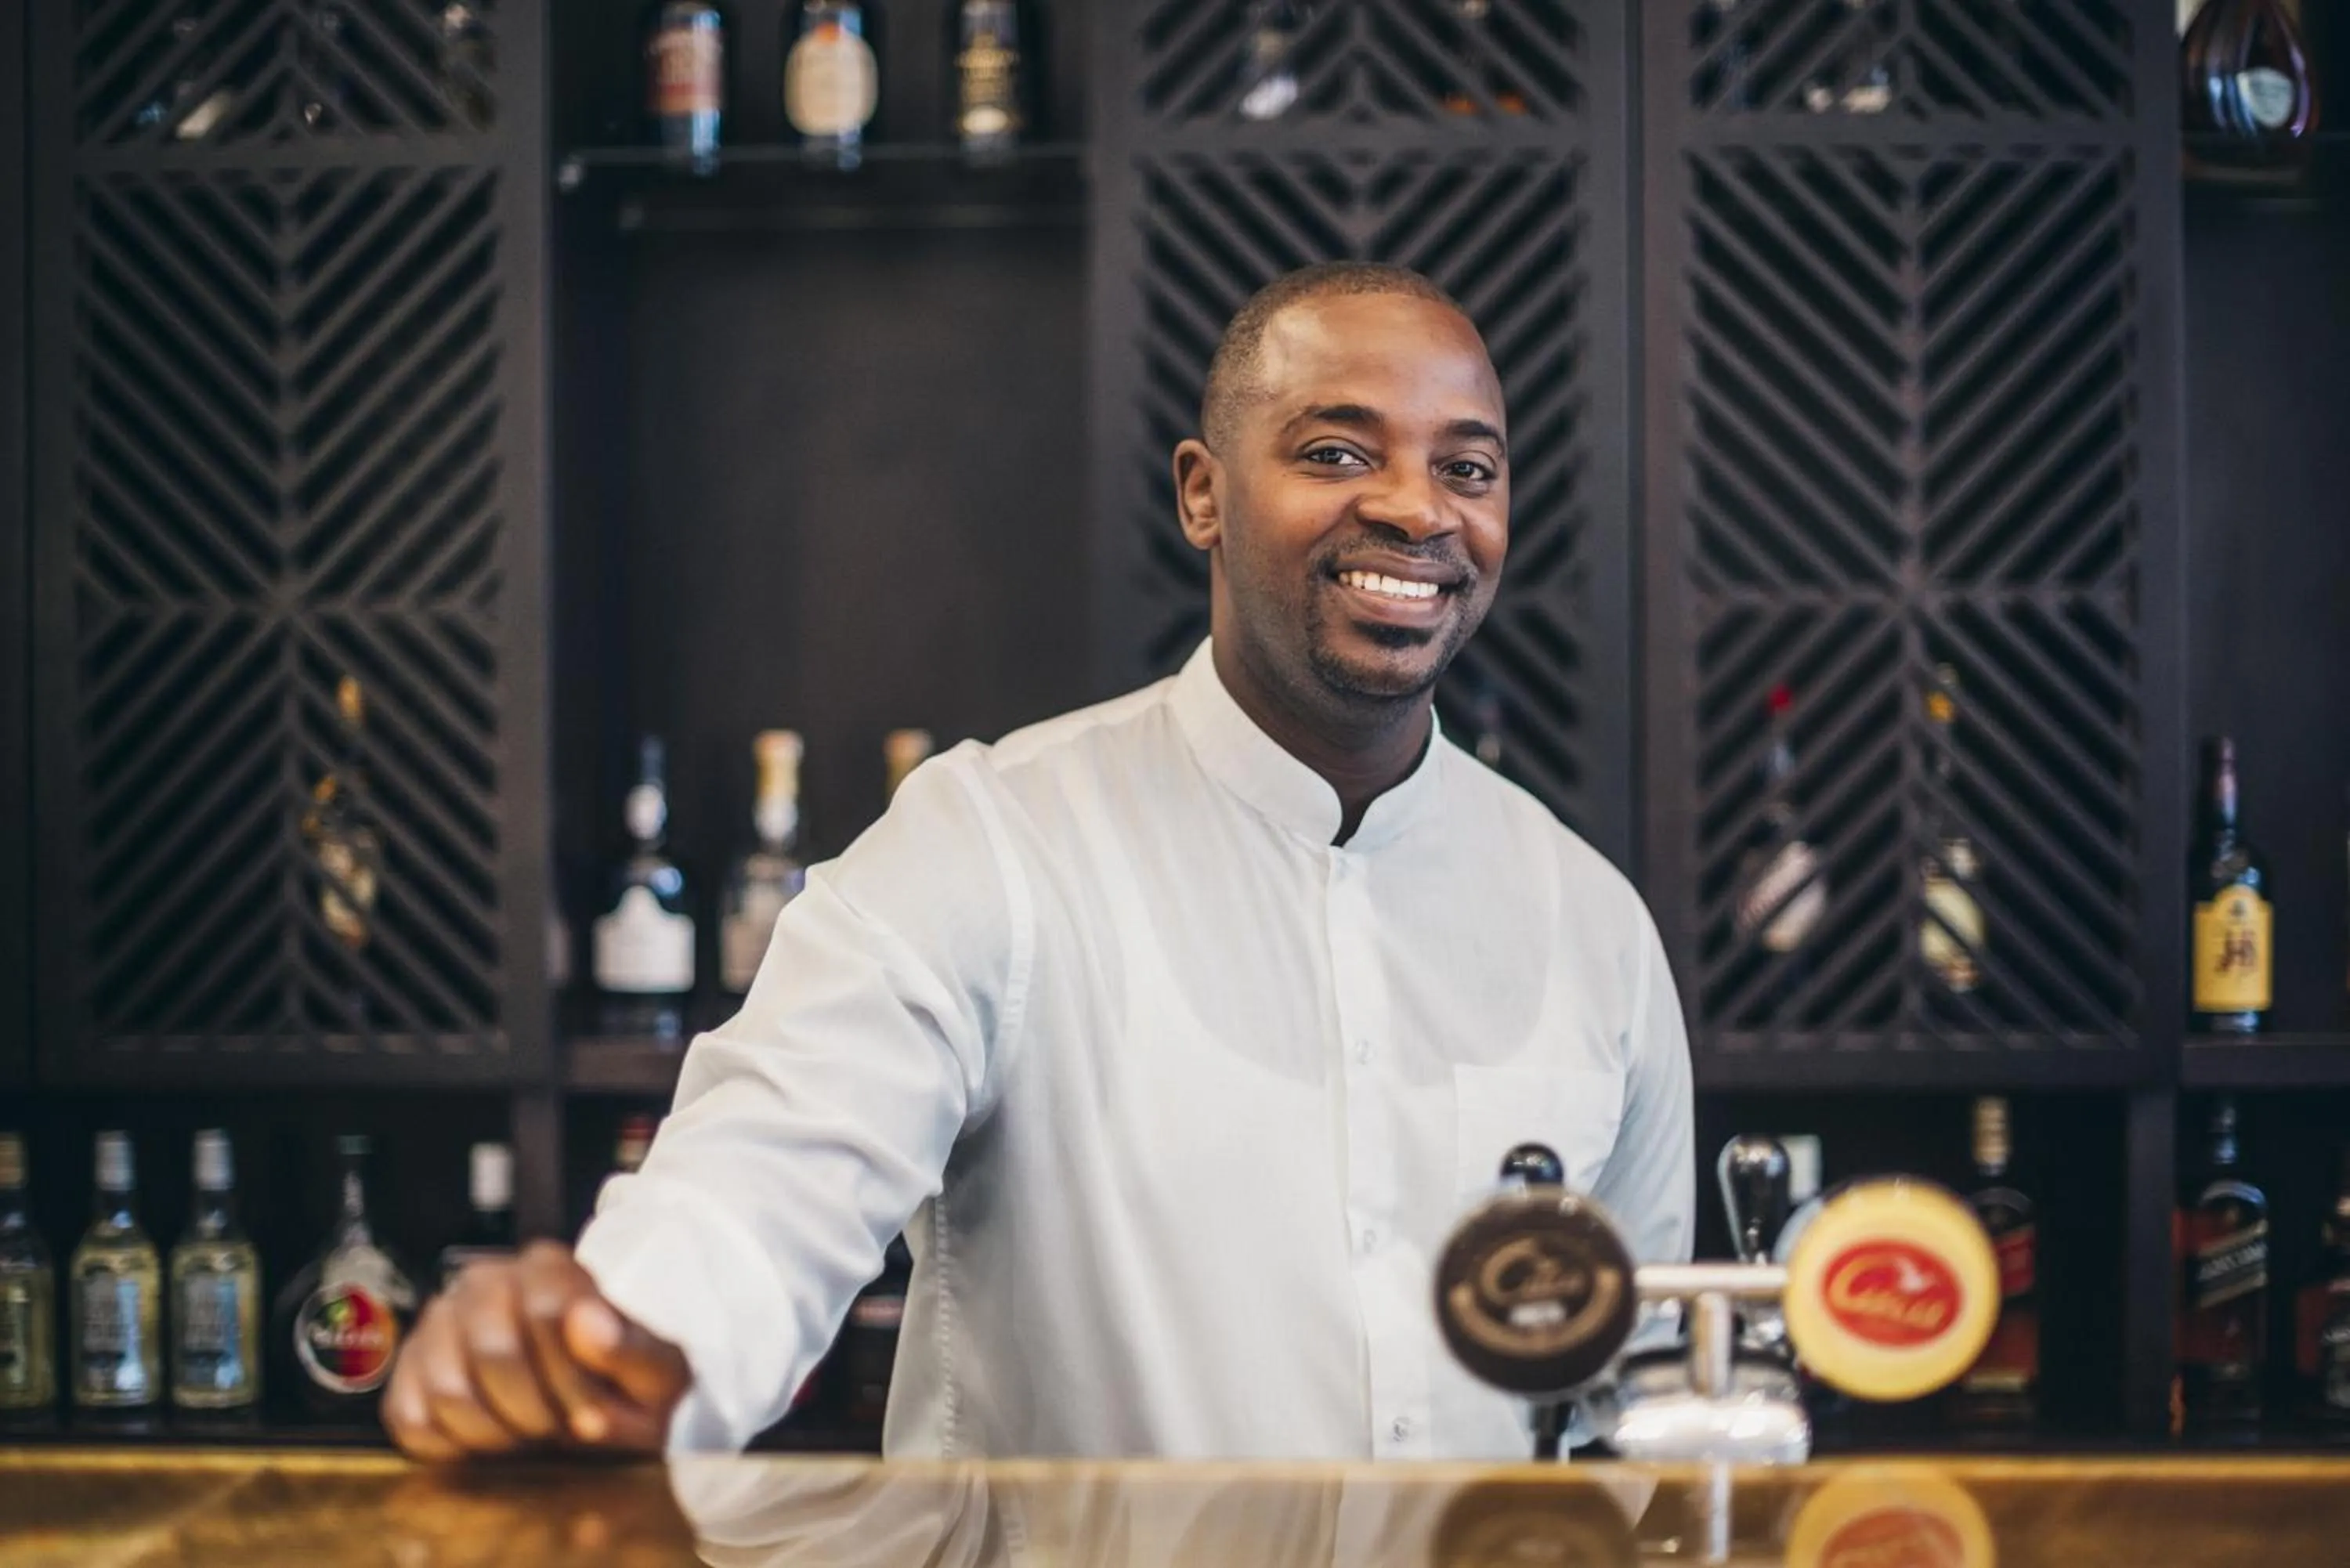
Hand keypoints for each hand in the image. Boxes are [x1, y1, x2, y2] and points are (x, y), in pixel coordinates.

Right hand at [383, 1240, 691, 1461]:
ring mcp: (440, 1323)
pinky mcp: (409, 1370)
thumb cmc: (628, 1387)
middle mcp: (486, 1280)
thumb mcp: (658, 1377)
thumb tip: (585, 1321)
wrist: (596, 1403)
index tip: (593, 1418)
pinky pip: (413, 1419)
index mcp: (549, 1267)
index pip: (547, 1313)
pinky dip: (454, 1445)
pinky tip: (490, 1437)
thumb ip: (632, 1349)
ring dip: (496, 1432)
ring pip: (448, 1390)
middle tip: (559, 1428)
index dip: (572, 1381)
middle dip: (533, 1411)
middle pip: (493, 1352)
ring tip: (527, 1431)